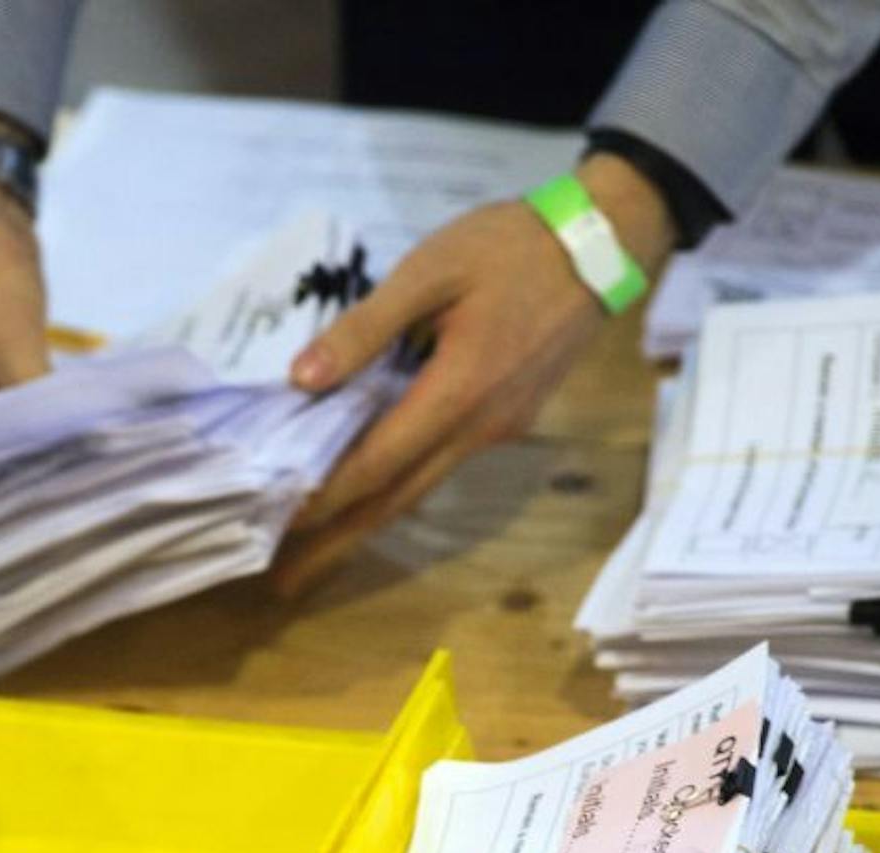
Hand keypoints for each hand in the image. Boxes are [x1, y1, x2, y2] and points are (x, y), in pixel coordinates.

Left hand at [272, 153, 676, 594]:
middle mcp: (479, 428)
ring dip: (364, 523)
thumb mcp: (430, 270)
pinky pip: (440, 466)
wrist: (605, 241)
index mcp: (458, 392)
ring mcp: (497, 429)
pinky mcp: (506, 420)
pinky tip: (366, 494)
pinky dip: (395, 488)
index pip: (375, 463)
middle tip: (283, 583)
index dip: (323, 498)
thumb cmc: (511, 247)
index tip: (274, 526)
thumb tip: (303, 379)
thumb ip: (366, 327)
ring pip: (419, 488)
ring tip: (313, 552)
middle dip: (337, 542)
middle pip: (396, 500)